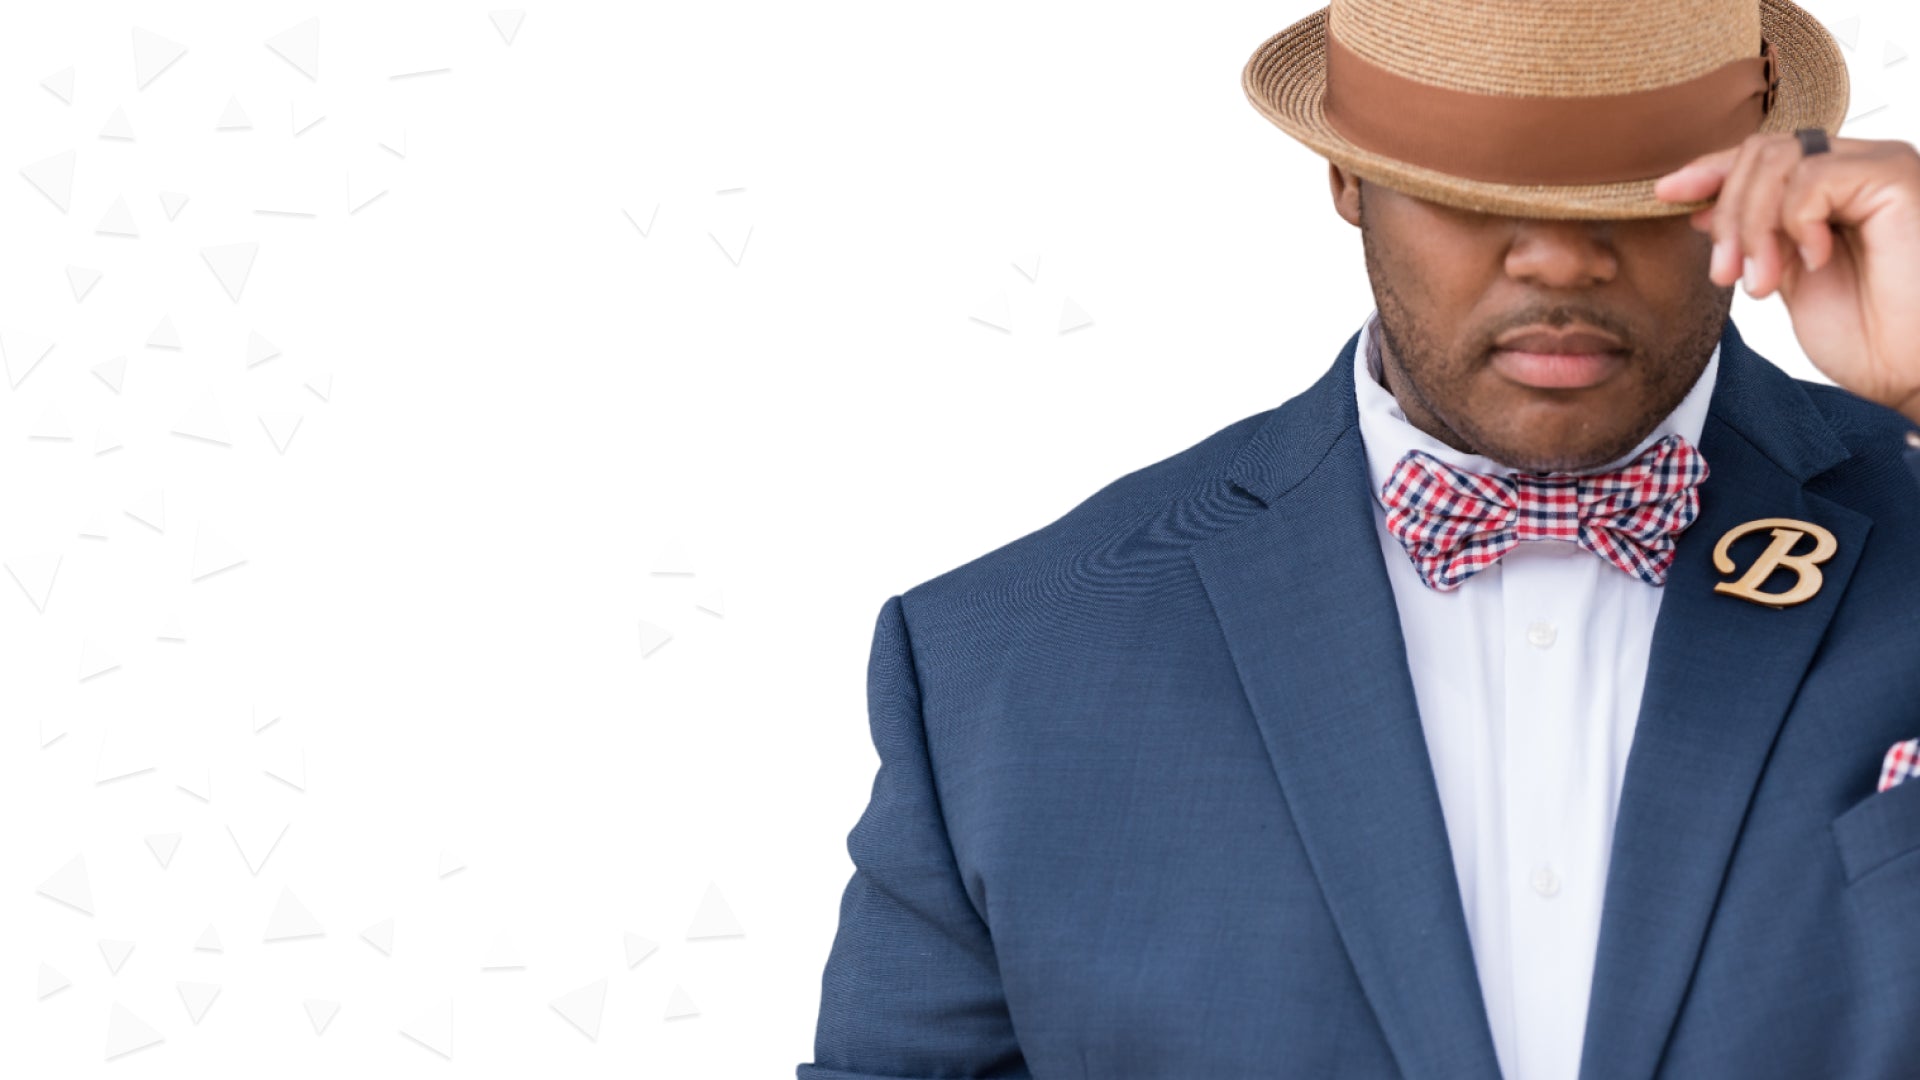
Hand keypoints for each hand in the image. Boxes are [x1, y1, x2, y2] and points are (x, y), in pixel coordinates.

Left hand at [1653, 133, 1919, 425]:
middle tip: (1726, 273)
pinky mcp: (1895, 176)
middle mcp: (1860, 168)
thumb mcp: (1784, 277)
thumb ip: (1753, 235)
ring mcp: (1879, 168)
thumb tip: (1700, 205)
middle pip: (1761, 152)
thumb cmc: (1865, 336)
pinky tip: (1814, 262)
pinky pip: (1812, 178)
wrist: (1908, 370)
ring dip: (1753, 226)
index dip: (1709, 171)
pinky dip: (1795, 223)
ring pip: (1778, 160)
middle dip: (1728, 213)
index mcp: (1835, 189)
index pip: (1761, 156)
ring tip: (1763, 282)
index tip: (1666, 195)